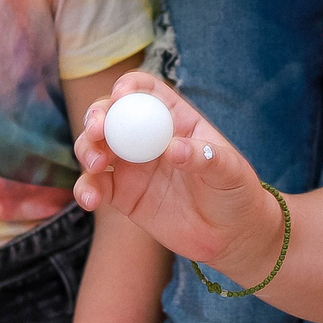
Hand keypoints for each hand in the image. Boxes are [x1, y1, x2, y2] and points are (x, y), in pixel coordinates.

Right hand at [72, 73, 285, 285]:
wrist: (231, 235)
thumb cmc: (236, 192)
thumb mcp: (230, 171)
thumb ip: (204, 157)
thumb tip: (173, 149)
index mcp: (174, 119)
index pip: (146, 91)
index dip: (129, 87)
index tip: (120, 96)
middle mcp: (147, 137)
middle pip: (111, 115)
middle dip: (97, 116)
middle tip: (97, 132)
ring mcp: (131, 166)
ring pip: (96, 147)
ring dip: (86, 149)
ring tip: (97, 165)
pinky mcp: (122, 195)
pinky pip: (96, 185)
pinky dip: (86, 188)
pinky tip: (89, 199)